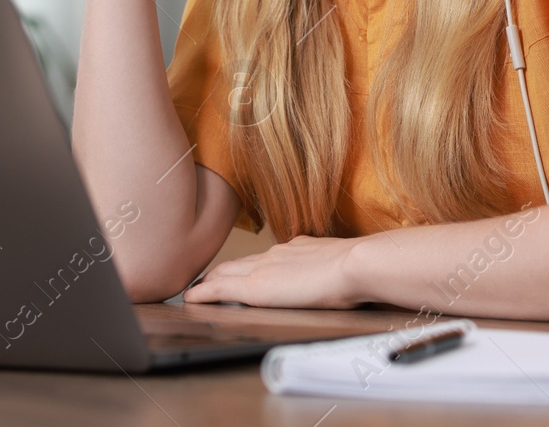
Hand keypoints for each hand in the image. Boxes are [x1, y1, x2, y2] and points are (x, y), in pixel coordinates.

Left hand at [183, 235, 363, 308]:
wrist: (354, 265)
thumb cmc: (357, 269)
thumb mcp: (340, 265)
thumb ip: (330, 268)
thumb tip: (335, 276)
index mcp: (296, 249)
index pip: (263, 258)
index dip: (246, 265)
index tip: (238, 272)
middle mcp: (276, 253)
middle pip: (239, 262)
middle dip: (221, 271)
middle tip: (205, 281)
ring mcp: (263, 267)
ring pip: (226, 271)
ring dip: (210, 280)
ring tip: (196, 290)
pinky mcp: (255, 286)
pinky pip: (219, 288)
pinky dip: (204, 293)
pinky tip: (191, 299)